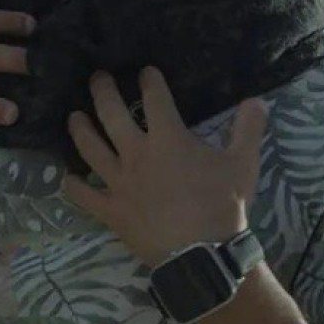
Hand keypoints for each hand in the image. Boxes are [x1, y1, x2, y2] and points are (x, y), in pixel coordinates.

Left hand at [62, 66, 268, 266]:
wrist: (201, 253)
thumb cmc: (222, 204)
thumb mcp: (243, 163)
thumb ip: (249, 128)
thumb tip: (257, 99)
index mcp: (168, 138)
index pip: (155, 97)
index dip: (149, 80)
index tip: (145, 70)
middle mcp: (137, 153)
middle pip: (112, 114)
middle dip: (103, 91)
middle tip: (97, 77)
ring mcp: (119, 182)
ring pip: (90, 149)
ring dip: (80, 129)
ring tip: (74, 116)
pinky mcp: (111, 210)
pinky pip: (83, 195)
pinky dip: (72, 185)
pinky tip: (66, 177)